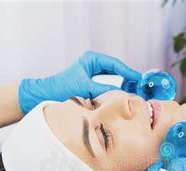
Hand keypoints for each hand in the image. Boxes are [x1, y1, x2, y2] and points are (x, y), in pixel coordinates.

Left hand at [18, 51, 140, 112]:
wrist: (45, 96)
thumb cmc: (61, 89)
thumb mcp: (86, 89)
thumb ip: (105, 90)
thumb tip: (123, 94)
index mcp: (91, 59)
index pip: (115, 64)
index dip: (129, 72)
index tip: (139, 79)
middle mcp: (93, 63)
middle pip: (116, 70)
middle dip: (128, 78)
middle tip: (140, 86)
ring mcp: (92, 72)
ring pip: (113, 77)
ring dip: (122, 84)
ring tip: (134, 91)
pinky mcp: (90, 82)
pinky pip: (107, 84)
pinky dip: (115, 89)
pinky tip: (122, 96)